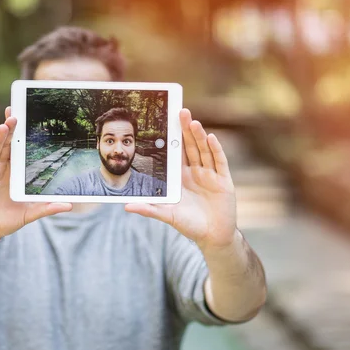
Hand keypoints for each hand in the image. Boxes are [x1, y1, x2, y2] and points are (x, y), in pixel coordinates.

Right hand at [0, 107, 71, 244]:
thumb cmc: (5, 221)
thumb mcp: (28, 214)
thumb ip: (46, 208)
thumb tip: (69, 206)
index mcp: (12, 173)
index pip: (17, 150)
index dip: (21, 136)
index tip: (27, 120)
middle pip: (4, 146)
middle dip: (9, 130)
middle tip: (15, 114)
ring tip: (5, 126)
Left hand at [125, 108, 236, 248]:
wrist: (213, 237)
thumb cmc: (190, 225)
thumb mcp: (167, 216)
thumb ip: (149, 209)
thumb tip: (126, 207)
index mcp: (181, 177)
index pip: (176, 153)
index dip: (172, 138)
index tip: (166, 121)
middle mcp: (196, 172)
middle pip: (191, 146)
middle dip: (186, 130)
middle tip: (181, 111)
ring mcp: (211, 175)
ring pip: (204, 151)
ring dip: (200, 136)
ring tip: (193, 122)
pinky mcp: (224, 181)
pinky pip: (219, 162)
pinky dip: (216, 150)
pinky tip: (211, 138)